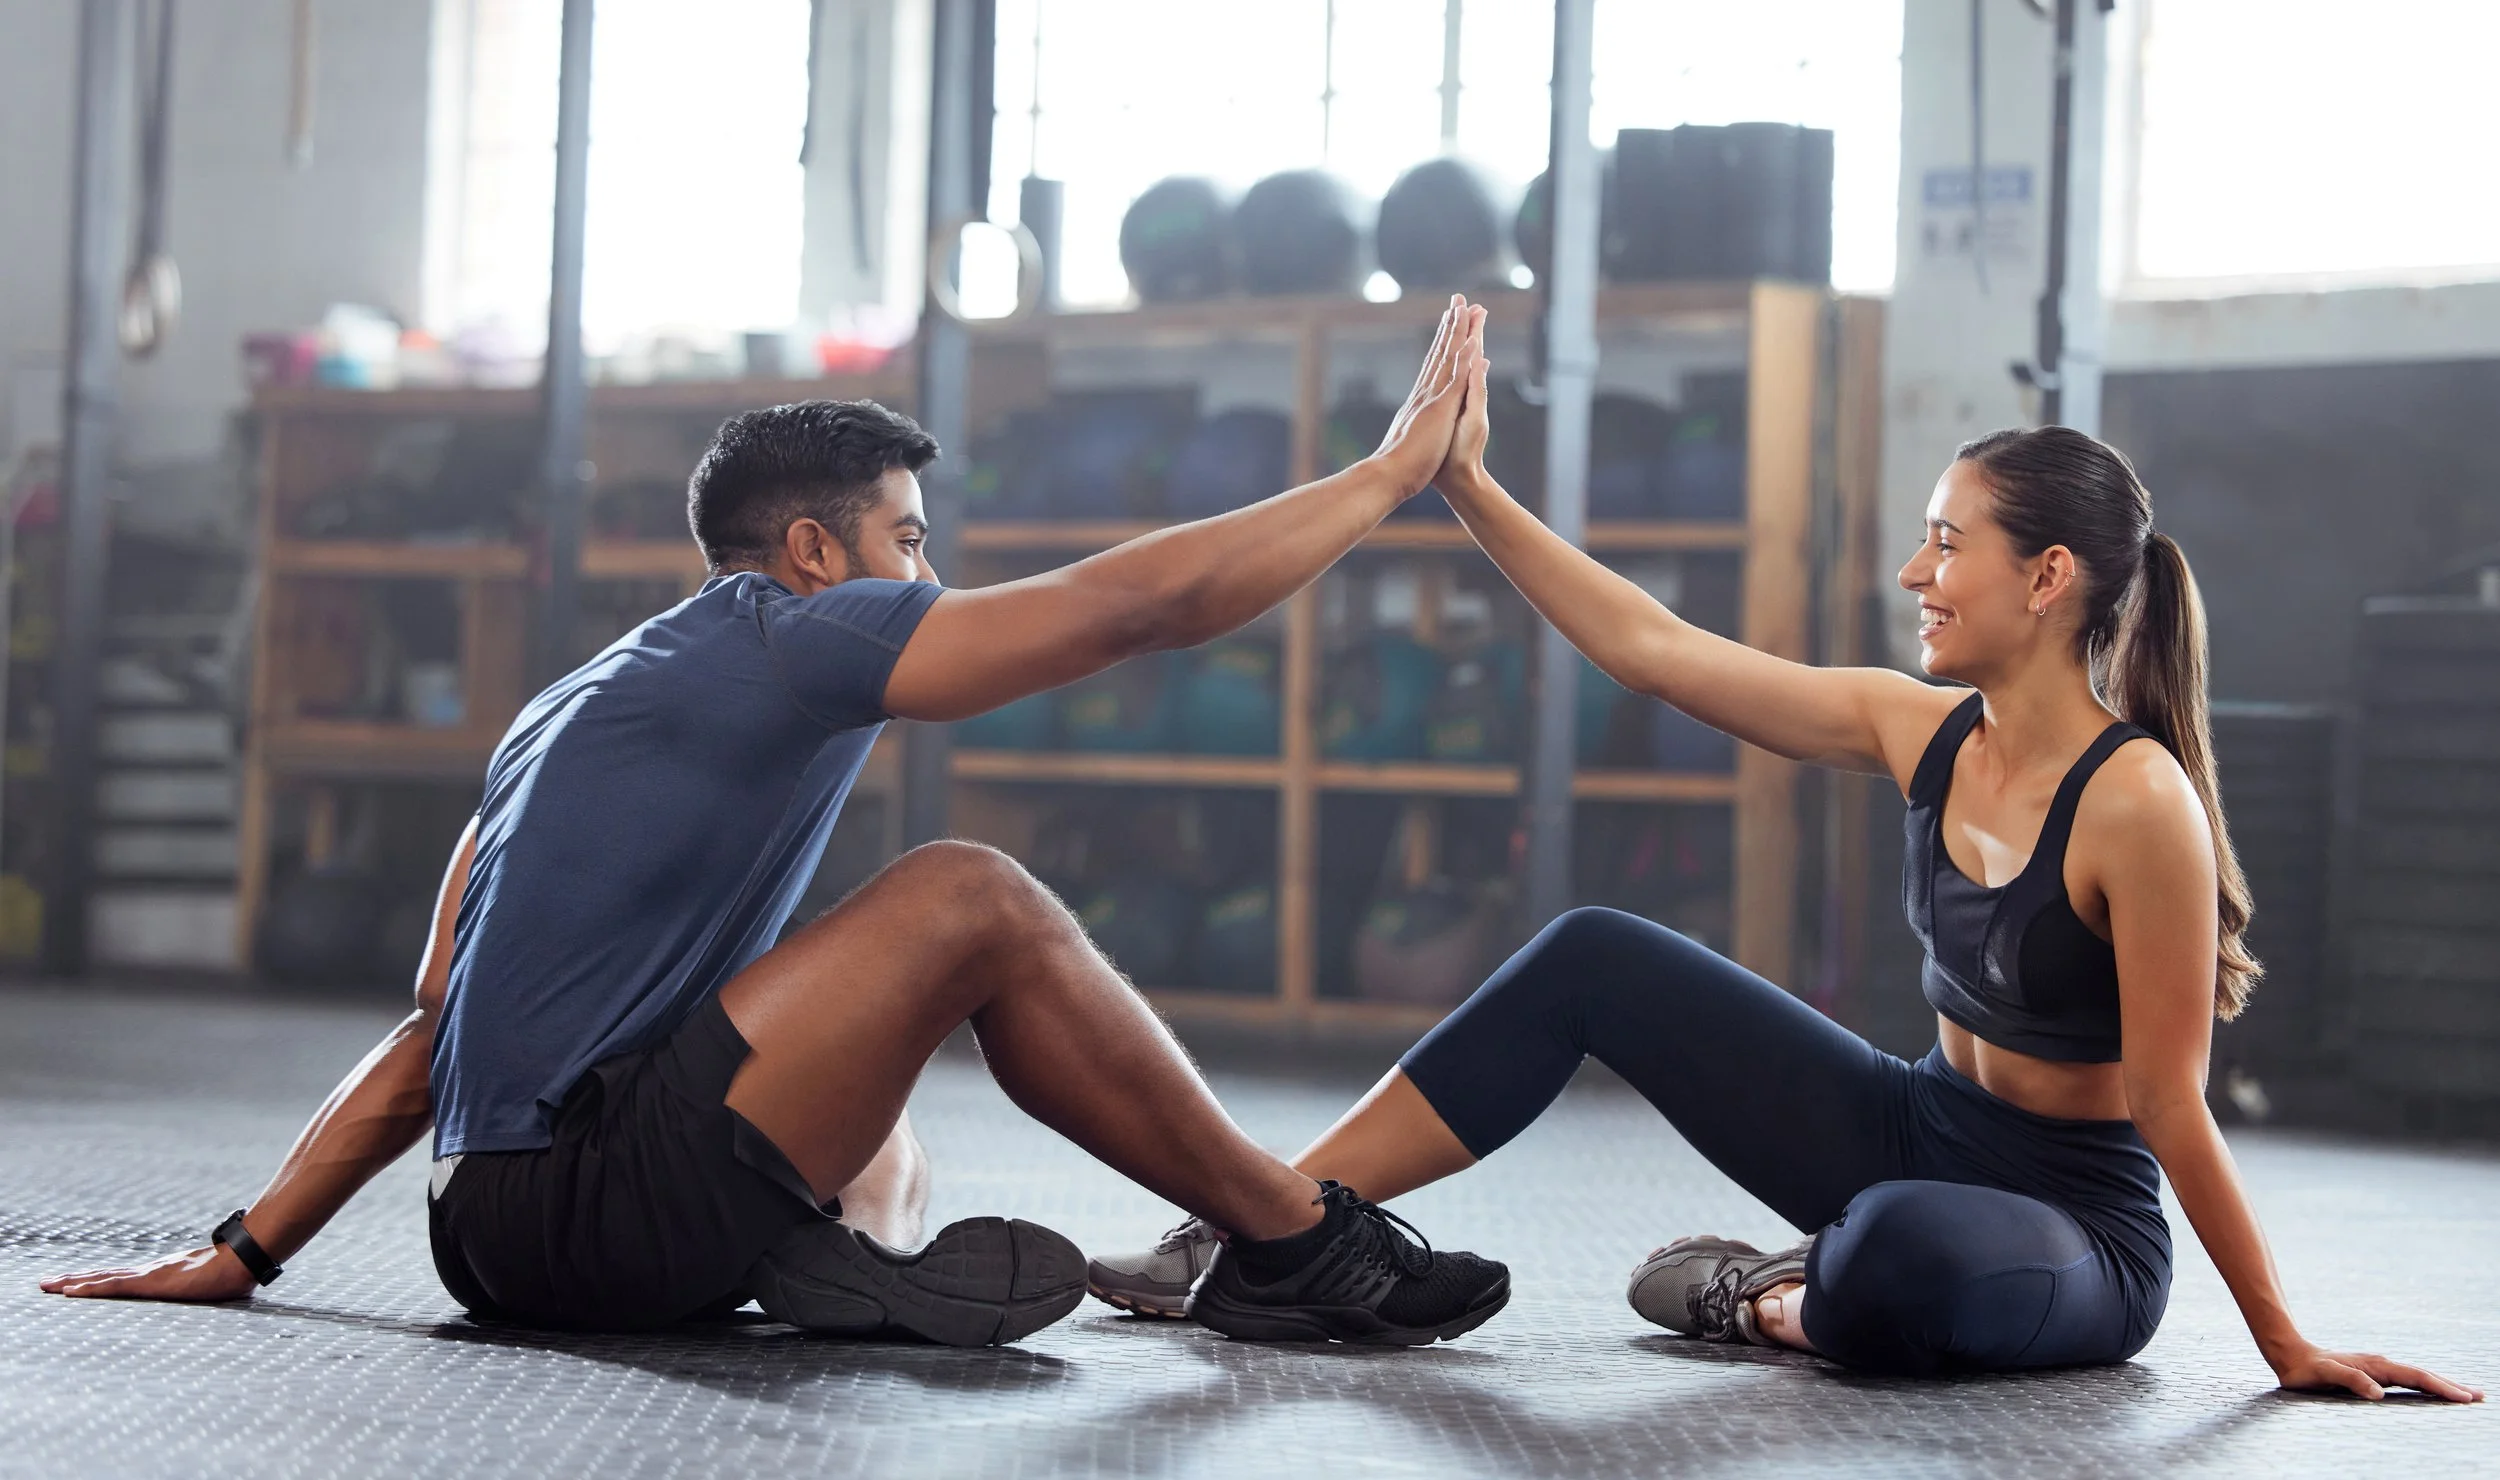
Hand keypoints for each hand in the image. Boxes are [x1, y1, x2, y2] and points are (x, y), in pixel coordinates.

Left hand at [40, 1243, 259, 1303]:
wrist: (242, 1261)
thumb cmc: (234, 1274)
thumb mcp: (213, 1284)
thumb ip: (205, 1287)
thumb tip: (217, 1291)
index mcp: (161, 1274)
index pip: (121, 1278)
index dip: (96, 1280)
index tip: (74, 1283)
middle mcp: (149, 1272)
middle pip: (104, 1276)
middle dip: (74, 1280)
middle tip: (46, 1283)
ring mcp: (149, 1276)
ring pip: (102, 1280)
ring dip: (72, 1283)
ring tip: (48, 1286)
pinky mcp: (151, 1283)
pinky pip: (113, 1288)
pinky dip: (89, 1289)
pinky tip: (70, 1292)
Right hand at [1371, 296, 1487, 498]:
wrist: (1391, 477)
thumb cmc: (1403, 465)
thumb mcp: (1418, 438)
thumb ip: (1419, 424)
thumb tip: (1424, 409)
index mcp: (1422, 401)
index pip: (1436, 365)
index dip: (1444, 342)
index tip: (1450, 321)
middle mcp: (1425, 392)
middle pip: (1442, 352)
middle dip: (1451, 325)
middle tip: (1458, 300)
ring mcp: (1432, 397)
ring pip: (1449, 357)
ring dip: (1458, 331)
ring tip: (1464, 306)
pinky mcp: (1440, 408)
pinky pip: (1456, 377)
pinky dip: (1463, 358)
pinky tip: (1471, 340)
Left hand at [2269, 1341, 2482, 1402]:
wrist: (2291, 1356)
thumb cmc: (2307, 1370)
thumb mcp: (2326, 1375)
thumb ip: (2351, 1380)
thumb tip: (2378, 1394)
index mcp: (2376, 1366)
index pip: (2416, 1378)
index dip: (2441, 1388)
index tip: (2464, 1398)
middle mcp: (2381, 1365)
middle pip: (2423, 1375)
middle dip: (2451, 1385)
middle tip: (2479, 1397)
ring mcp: (2378, 1367)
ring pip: (2416, 1376)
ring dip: (2440, 1384)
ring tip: (2463, 1394)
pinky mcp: (2372, 1372)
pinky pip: (2405, 1379)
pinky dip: (2423, 1384)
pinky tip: (2430, 1390)